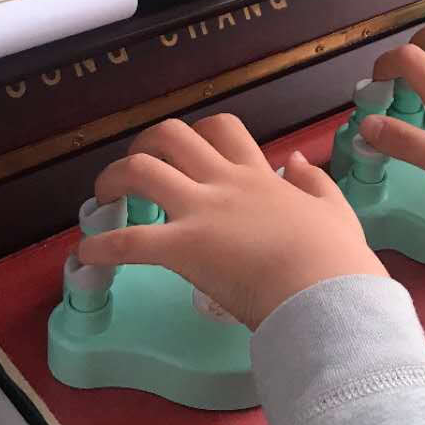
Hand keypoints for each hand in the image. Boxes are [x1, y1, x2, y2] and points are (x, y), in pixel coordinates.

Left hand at [77, 114, 385, 328]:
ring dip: (112, 181)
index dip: (196, 135)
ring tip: (103, 201)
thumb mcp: (335, 210)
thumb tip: (292, 161)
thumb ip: (313, 182)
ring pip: (141, 171)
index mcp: (258, 178)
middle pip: (171, 136)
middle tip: (134, 173)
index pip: (222, 131)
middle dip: (144, 146)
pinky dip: (101, 247)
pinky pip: (130, 241)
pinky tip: (87, 255)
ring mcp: (202, 212)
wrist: (328, 294)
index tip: (184, 157)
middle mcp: (224, 185)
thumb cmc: (337, 261)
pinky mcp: (184, 248)